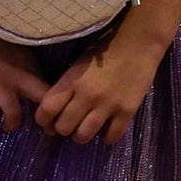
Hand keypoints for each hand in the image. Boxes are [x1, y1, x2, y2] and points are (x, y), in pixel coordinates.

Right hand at [0, 9, 47, 129]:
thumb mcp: (15, 39)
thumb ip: (25, 57)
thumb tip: (33, 68)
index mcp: (30, 63)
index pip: (52, 89)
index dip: (57, 104)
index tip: (54, 113)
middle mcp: (19, 77)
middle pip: (42, 105)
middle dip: (44, 120)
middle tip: (41, 128)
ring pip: (13, 116)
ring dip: (11, 125)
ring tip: (7, 126)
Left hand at [34, 32, 163, 145]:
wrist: (137, 43)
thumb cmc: (105, 49)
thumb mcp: (78, 64)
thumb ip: (67, 85)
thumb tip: (56, 108)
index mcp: (72, 80)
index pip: (47, 108)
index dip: (42, 119)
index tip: (46, 120)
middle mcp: (87, 95)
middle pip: (63, 127)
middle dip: (63, 128)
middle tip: (69, 123)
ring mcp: (107, 105)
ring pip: (84, 136)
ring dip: (81, 135)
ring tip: (86, 128)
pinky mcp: (127, 112)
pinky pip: (111, 137)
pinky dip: (106, 137)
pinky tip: (106, 129)